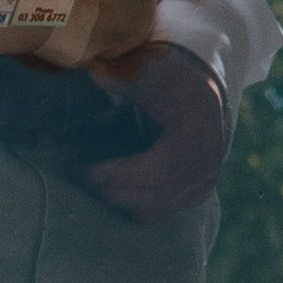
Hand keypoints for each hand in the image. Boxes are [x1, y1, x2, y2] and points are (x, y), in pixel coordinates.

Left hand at [80, 44, 233, 220]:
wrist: (204, 95)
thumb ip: (124, 73)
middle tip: (76, 175)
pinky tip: (110, 187)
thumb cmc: (172, 80)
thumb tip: (96, 72)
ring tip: (91, 182)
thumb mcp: (150, 69)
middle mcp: (206, 164)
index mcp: (197, 133)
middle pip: (152, 197)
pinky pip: (158, 213)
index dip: (117, 175)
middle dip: (108, 190)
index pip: (157, 169)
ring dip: (116, 200)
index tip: (80, 168)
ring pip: (153, 210)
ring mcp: (203, 183)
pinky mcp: (196, 194)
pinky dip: (131, 205)